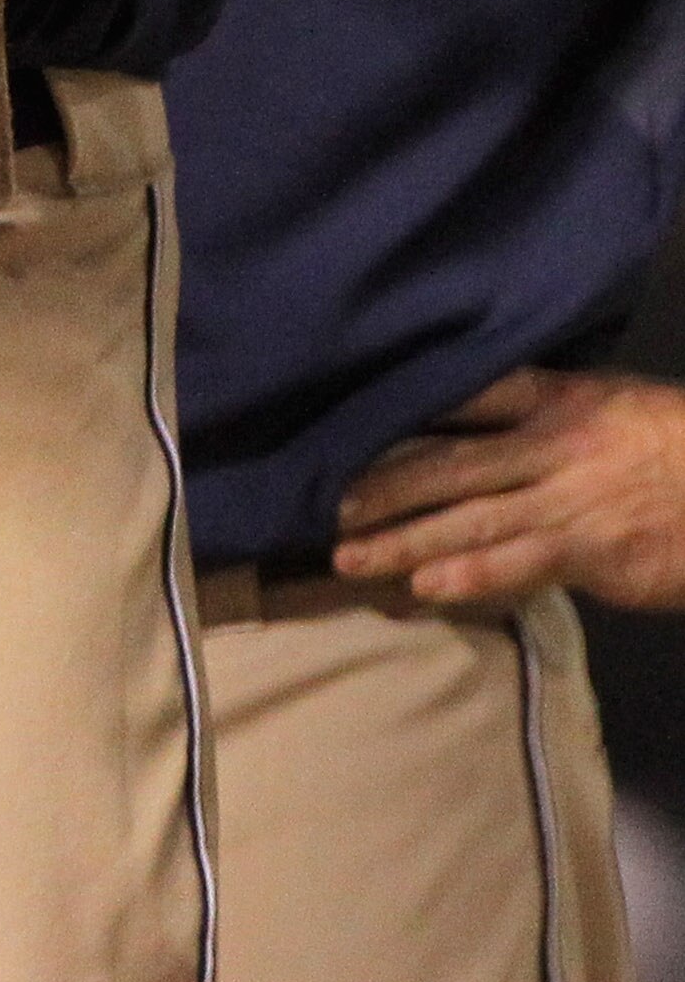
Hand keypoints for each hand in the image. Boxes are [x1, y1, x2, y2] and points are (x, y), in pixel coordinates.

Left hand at [334, 368, 684, 610]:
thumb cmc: (671, 445)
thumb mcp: (608, 402)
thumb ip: (546, 410)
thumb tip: (483, 420)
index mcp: (555, 398)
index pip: (467, 394)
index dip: (407, 413)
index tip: (350, 429)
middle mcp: (548, 444)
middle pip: (450, 463)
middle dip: (386, 488)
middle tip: (331, 510)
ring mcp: (565, 500)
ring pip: (469, 520)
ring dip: (407, 540)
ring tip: (352, 557)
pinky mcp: (587, 551)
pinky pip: (517, 564)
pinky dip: (470, 576)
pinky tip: (427, 587)